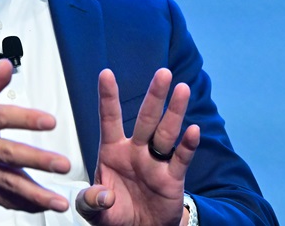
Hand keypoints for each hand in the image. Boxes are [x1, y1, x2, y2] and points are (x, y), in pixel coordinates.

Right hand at [0, 59, 71, 211]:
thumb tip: (7, 66)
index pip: (1, 116)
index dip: (27, 119)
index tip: (50, 121)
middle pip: (7, 154)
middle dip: (37, 160)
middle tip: (62, 163)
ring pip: (6, 183)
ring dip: (35, 193)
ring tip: (58, 200)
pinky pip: (1, 198)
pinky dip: (22, 204)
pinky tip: (42, 205)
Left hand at [75, 68, 200, 225]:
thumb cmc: (113, 212)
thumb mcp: (93, 210)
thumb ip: (90, 201)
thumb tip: (103, 195)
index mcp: (112, 151)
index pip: (109, 119)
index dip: (108, 97)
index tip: (106, 73)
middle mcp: (135, 150)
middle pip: (146, 119)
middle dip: (154, 96)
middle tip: (163, 72)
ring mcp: (155, 162)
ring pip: (166, 132)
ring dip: (175, 112)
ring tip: (182, 89)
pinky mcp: (172, 178)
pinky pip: (181, 158)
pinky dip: (188, 145)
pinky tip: (194, 130)